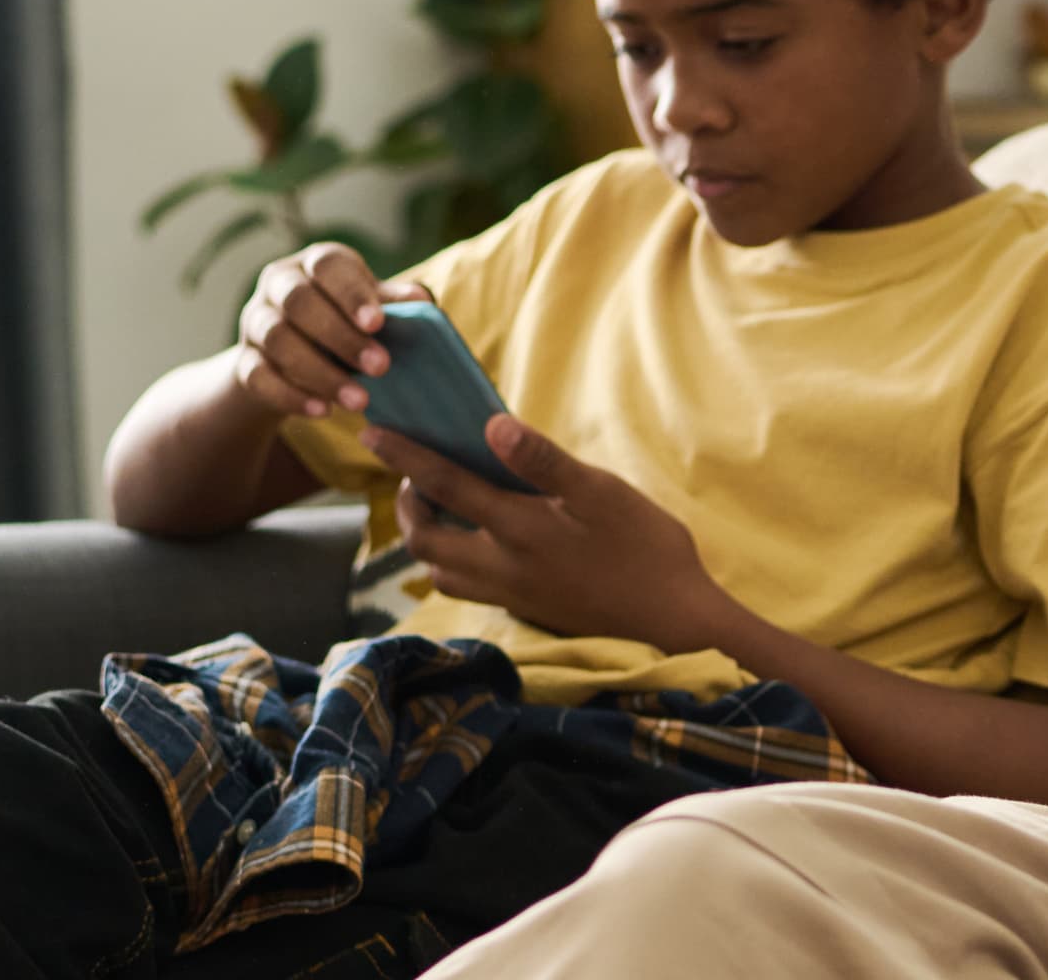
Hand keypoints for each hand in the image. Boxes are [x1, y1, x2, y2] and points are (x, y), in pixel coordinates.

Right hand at [230, 242, 428, 420]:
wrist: (290, 359)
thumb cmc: (345, 323)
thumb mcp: (369, 311)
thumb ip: (392, 305)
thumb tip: (422, 302)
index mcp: (314, 263)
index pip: (328, 266)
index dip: (351, 293)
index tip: (378, 323)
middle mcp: (279, 285)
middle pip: (300, 303)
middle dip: (342, 337)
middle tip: (382, 367)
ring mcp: (256, 322)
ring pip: (279, 341)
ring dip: (321, 373)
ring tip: (360, 401)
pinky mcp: (243, 361)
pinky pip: (259, 377)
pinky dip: (291, 396)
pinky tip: (323, 411)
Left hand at [363, 414, 744, 652]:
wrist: (674, 622)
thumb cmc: (648, 548)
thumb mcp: (604, 493)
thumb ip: (544, 461)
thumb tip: (492, 425)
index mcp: (519, 529)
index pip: (445, 485)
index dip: (405, 456)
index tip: (373, 432)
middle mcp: (503, 566)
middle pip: (425, 541)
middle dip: (407, 507)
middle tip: (415, 478)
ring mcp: (512, 594)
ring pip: (441, 572)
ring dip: (428, 539)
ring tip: (442, 511)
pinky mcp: (526, 611)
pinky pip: (469, 589)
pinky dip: (456, 564)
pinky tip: (482, 547)